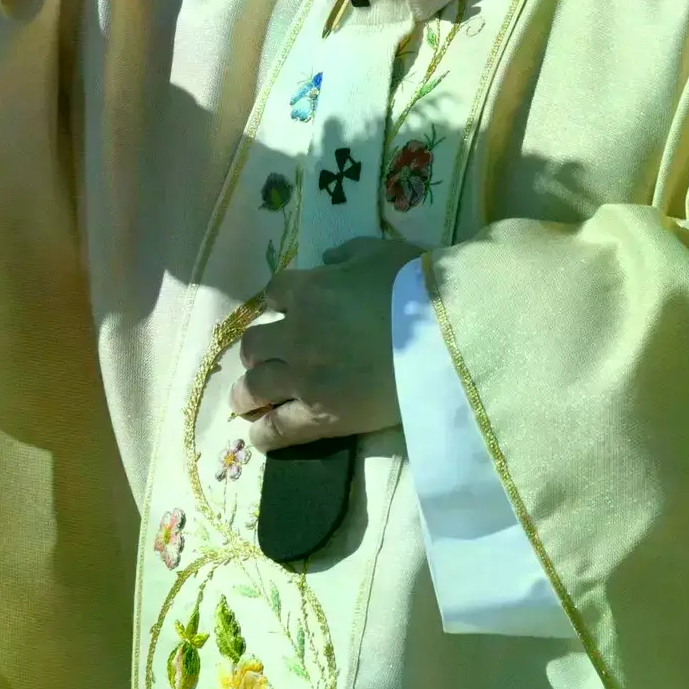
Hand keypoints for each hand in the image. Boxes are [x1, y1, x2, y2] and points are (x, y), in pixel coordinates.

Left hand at [230, 237, 421, 450]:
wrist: (443, 338)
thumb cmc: (416, 289)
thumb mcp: (380, 253)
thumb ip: (347, 254)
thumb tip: (329, 260)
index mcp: (309, 291)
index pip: (274, 292)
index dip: (277, 301)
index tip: (282, 310)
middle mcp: (297, 334)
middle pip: (254, 344)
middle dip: (256, 352)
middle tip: (262, 361)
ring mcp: (305, 377)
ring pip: (255, 386)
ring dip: (246, 393)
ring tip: (245, 401)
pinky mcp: (321, 415)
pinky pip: (279, 428)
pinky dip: (265, 433)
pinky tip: (260, 436)